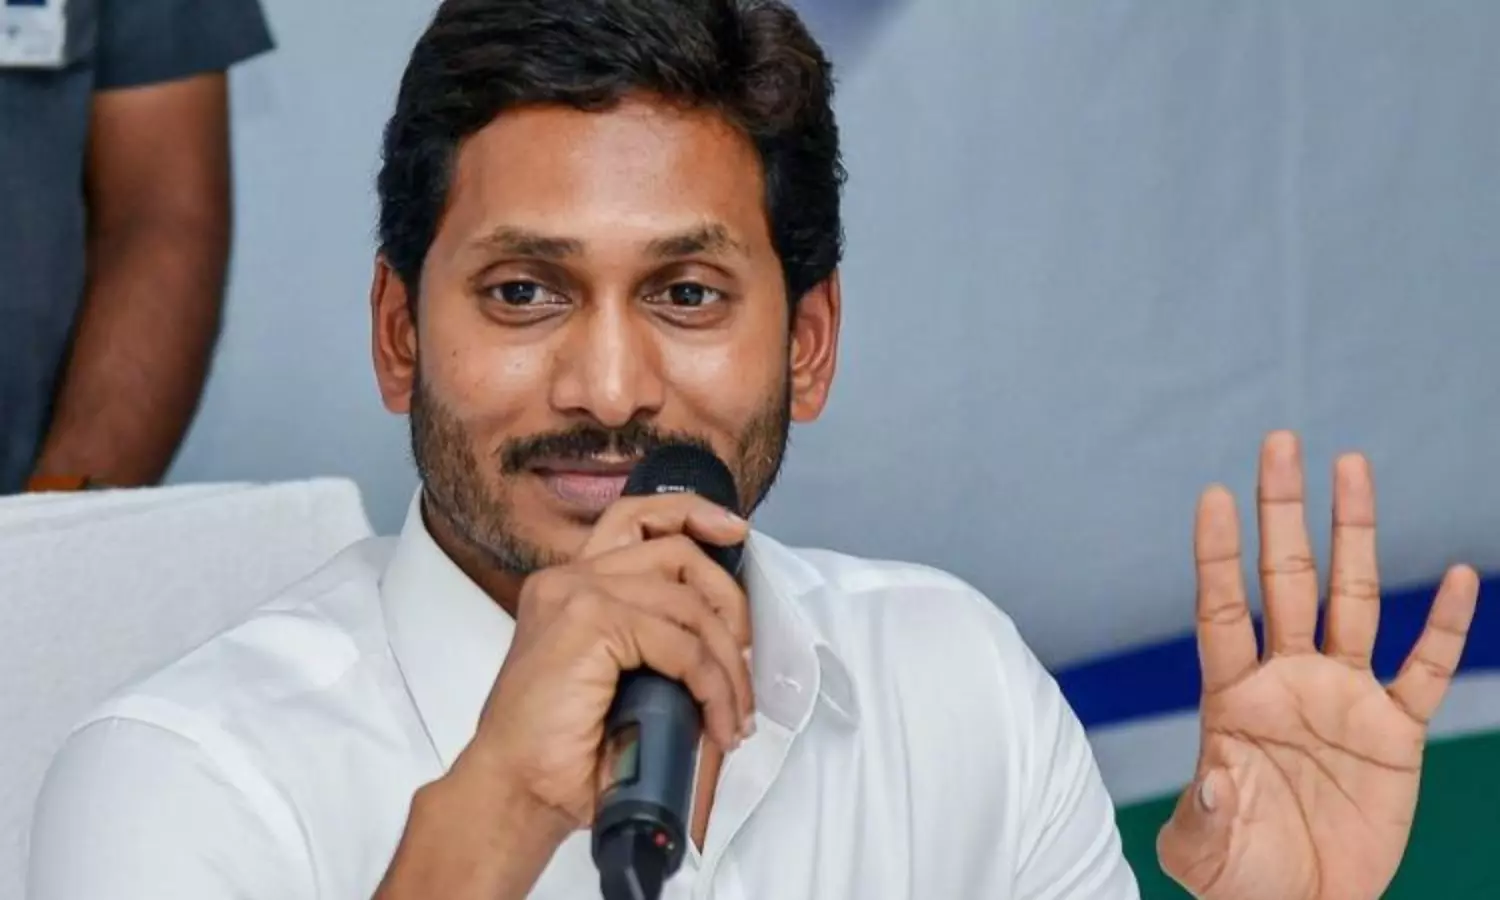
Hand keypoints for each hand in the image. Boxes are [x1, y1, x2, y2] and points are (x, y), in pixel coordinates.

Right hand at [453, 492, 755, 835]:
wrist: (515, 792)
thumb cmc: (561, 751)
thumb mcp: (615, 679)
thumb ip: (651, 641)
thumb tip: (728, 641)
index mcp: (570, 586)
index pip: (635, 519)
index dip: (691, 512)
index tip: (735, 531)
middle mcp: (569, 579)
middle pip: (676, 552)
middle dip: (729, 602)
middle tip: (745, 663)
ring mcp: (577, 594)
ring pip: (688, 605)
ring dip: (726, 664)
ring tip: (734, 715)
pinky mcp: (590, 622)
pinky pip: (681, 644)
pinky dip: (711, 685)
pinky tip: (715, 721)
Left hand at [1157, 431, 1480, 899]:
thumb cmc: (1242, 874)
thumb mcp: (1204, 851)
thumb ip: (1202, 814)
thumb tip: (1211, 775)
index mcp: (1232, 696)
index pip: (1222, 608)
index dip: (1218, 554)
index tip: (1213, 494)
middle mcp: (1287, 679)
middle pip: (1286, 578)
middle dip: (1283, 511)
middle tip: (1281, 442)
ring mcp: (1343, 697)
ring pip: (1353, 599)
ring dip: (1354, 533)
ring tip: (1354, 465)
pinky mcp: (1395, 731)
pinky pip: (1426, 669)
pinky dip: (1444, 626)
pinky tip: (1455, 576)